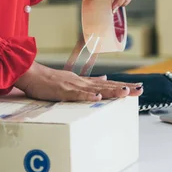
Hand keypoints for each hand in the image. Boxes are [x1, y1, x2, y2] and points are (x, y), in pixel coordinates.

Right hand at [14, 63, 142, 101]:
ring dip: (111, 91)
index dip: (123, 85)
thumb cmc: (49, 80)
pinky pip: (77, 95)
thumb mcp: (72, 80)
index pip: (108, 83)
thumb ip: (88, 82)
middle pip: (107, 85)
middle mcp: (83, 83)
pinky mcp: (63, 91)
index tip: (138, 87)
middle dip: (124, 88)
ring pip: (96, 89)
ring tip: (125, 92)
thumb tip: (104, 80)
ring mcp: (74, 86)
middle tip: (140, 90)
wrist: (31, 74)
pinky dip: (87, 96)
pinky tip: (98, 98)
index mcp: (85, 82)